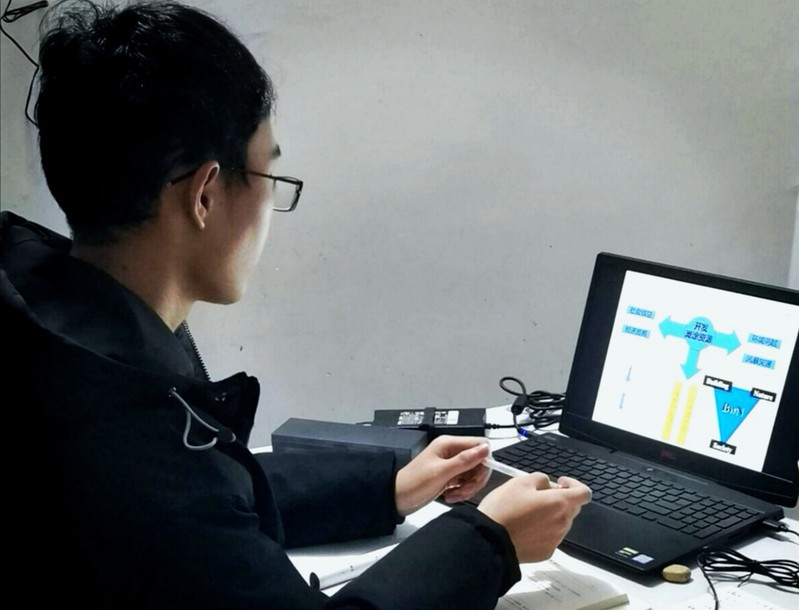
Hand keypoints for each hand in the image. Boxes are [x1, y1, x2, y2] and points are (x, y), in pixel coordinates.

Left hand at [395, 436, 490, 516]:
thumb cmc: (414, 483)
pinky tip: (451, 496)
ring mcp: (452, 464)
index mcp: (449, 444)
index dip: (484, 460)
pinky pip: (466, 482)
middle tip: (464, 490)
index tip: (479, 476)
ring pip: (474, 473)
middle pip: (479, 461)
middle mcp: (452, 451)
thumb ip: (465, 460)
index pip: (479, 444)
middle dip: (475, 478)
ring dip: (468, 487)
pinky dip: (462, 491)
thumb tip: (486, 448)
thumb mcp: (441, 472)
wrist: (397, 498)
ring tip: (455, 495)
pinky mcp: (450, 476)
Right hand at [477, 474, 591, 562]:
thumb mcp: (519, 482)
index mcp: (559, 503)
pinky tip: (525, 529)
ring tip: (528, 514)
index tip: (559, 482)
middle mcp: (563, 522)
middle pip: (572, 508)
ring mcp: (556, 540)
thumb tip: (548, 486)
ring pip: (561, 522)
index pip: (584, 493)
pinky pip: (551, 537)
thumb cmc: (504, 508)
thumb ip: (540, 479)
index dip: (575, 484)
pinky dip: (543, 530)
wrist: (490, 541)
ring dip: (551, 515)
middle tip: (538, 496)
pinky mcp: (546, 553)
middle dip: (560, 499)